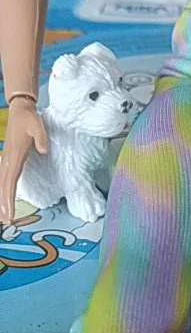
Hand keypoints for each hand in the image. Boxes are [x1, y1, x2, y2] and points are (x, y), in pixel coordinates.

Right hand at [0, 96, 47, 225]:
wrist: (20, 110)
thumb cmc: (29, 118)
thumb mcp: (37, 125)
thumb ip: (41, 138)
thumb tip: (43, 150)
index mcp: (14, 156)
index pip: (10, 181)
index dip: (8, 198)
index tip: (9, 213)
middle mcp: (8, 160)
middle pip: (4, 186)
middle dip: (4, 204)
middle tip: (7, 221)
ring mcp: (7, 160)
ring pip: (2, 183)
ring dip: (2, 199)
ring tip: (4, 216)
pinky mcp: (9, 159)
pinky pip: (5, 178)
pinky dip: (4, 190)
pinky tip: (4, 199)